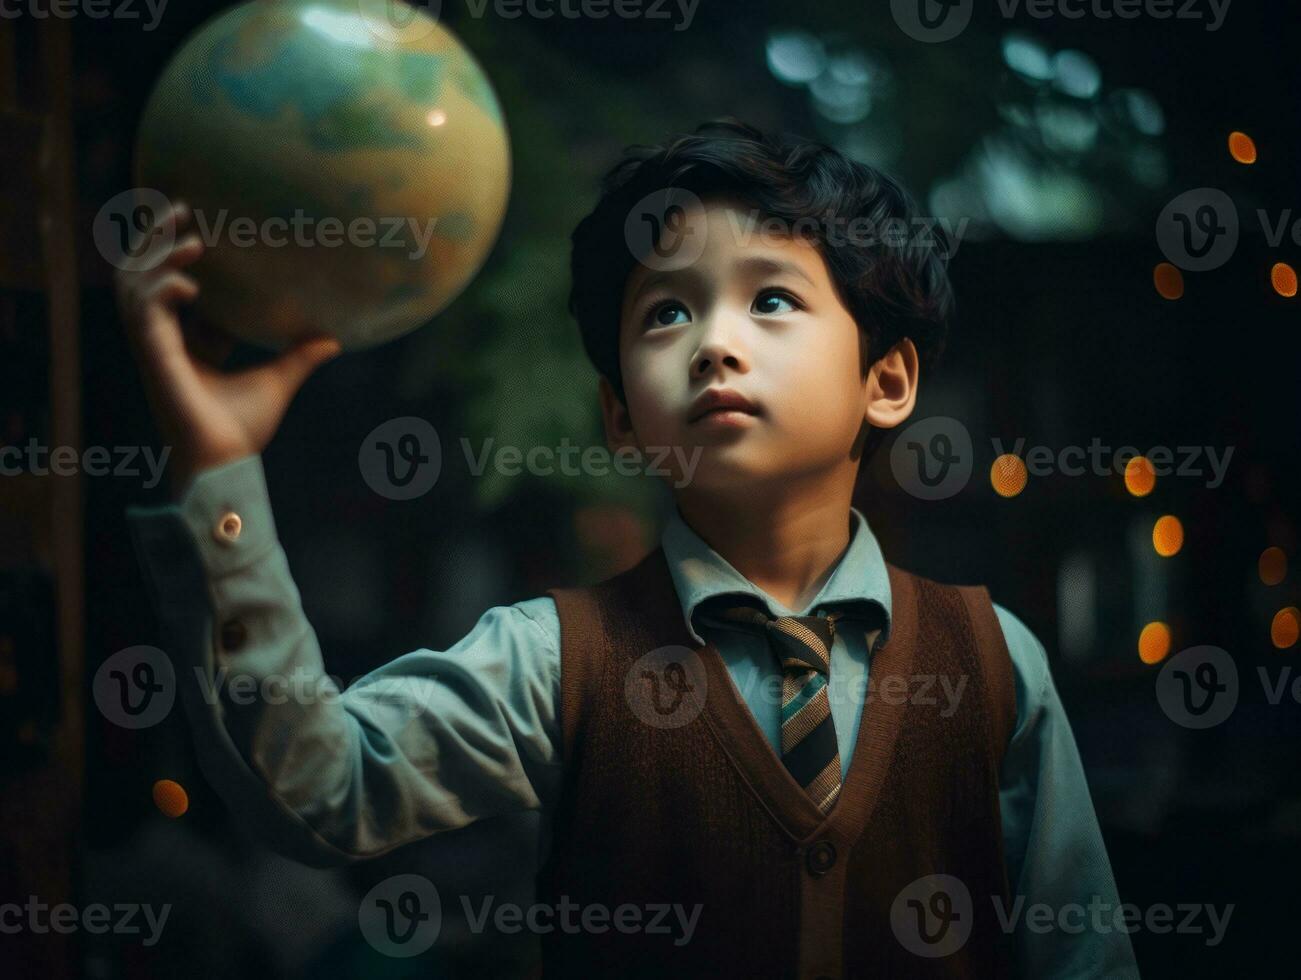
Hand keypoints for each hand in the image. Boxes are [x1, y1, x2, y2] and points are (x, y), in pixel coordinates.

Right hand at [114, 200, 341, 496]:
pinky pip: (143, 312)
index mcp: (185, 343)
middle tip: (181, 207)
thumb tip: (333, 339)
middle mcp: (164, 341)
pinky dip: (161, 290)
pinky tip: (189, 284)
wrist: (226, 463)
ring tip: (192, 238)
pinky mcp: (153, 359)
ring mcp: (154, 348)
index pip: (171, 286)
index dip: (178, 254)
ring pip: (134, 286)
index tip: (204, 225)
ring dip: (156, 257)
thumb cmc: (242, 430)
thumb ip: (299, 356)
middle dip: (154, 239)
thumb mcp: (278, 381)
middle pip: (142, 276)